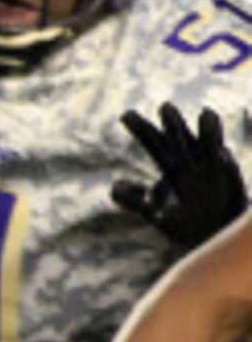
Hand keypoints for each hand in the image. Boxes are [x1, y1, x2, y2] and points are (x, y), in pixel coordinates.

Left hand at [115, 104, 246, 250]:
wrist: (214, 235)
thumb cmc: (183, 223)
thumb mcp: (154, 214)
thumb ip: (133, 201)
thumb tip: (115, 186)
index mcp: (171, 166)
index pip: (154, 142)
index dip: (141, 128)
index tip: (125, 114)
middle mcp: (190, 160)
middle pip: (178, 138)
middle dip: (172, 123)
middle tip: (165, 107)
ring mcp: (209, 165)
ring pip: (205, 143)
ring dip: (205, 130)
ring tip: (205, 114)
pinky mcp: (226, 173)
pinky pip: (222, 158)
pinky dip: (219, 150)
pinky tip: (218, 145)